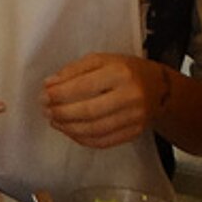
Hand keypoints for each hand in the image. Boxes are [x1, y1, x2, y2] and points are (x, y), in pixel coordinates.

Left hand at [42, 51, 167, 149]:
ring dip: (69, 128)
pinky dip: (82, 139)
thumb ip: (73, 70)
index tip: (43, 96)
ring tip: (55, 121)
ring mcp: (134, 117)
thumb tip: (49, 85)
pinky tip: (70, 131)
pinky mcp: (134, 133)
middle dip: (62, 113)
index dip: (60, 94)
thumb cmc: (124, 70)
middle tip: (46, 111)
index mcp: (120, 73)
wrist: (158, 87)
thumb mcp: (100, 60)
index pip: (84, 86)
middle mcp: (129, 96)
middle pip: (89, 111)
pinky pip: (103, 141)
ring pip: (95, 130)